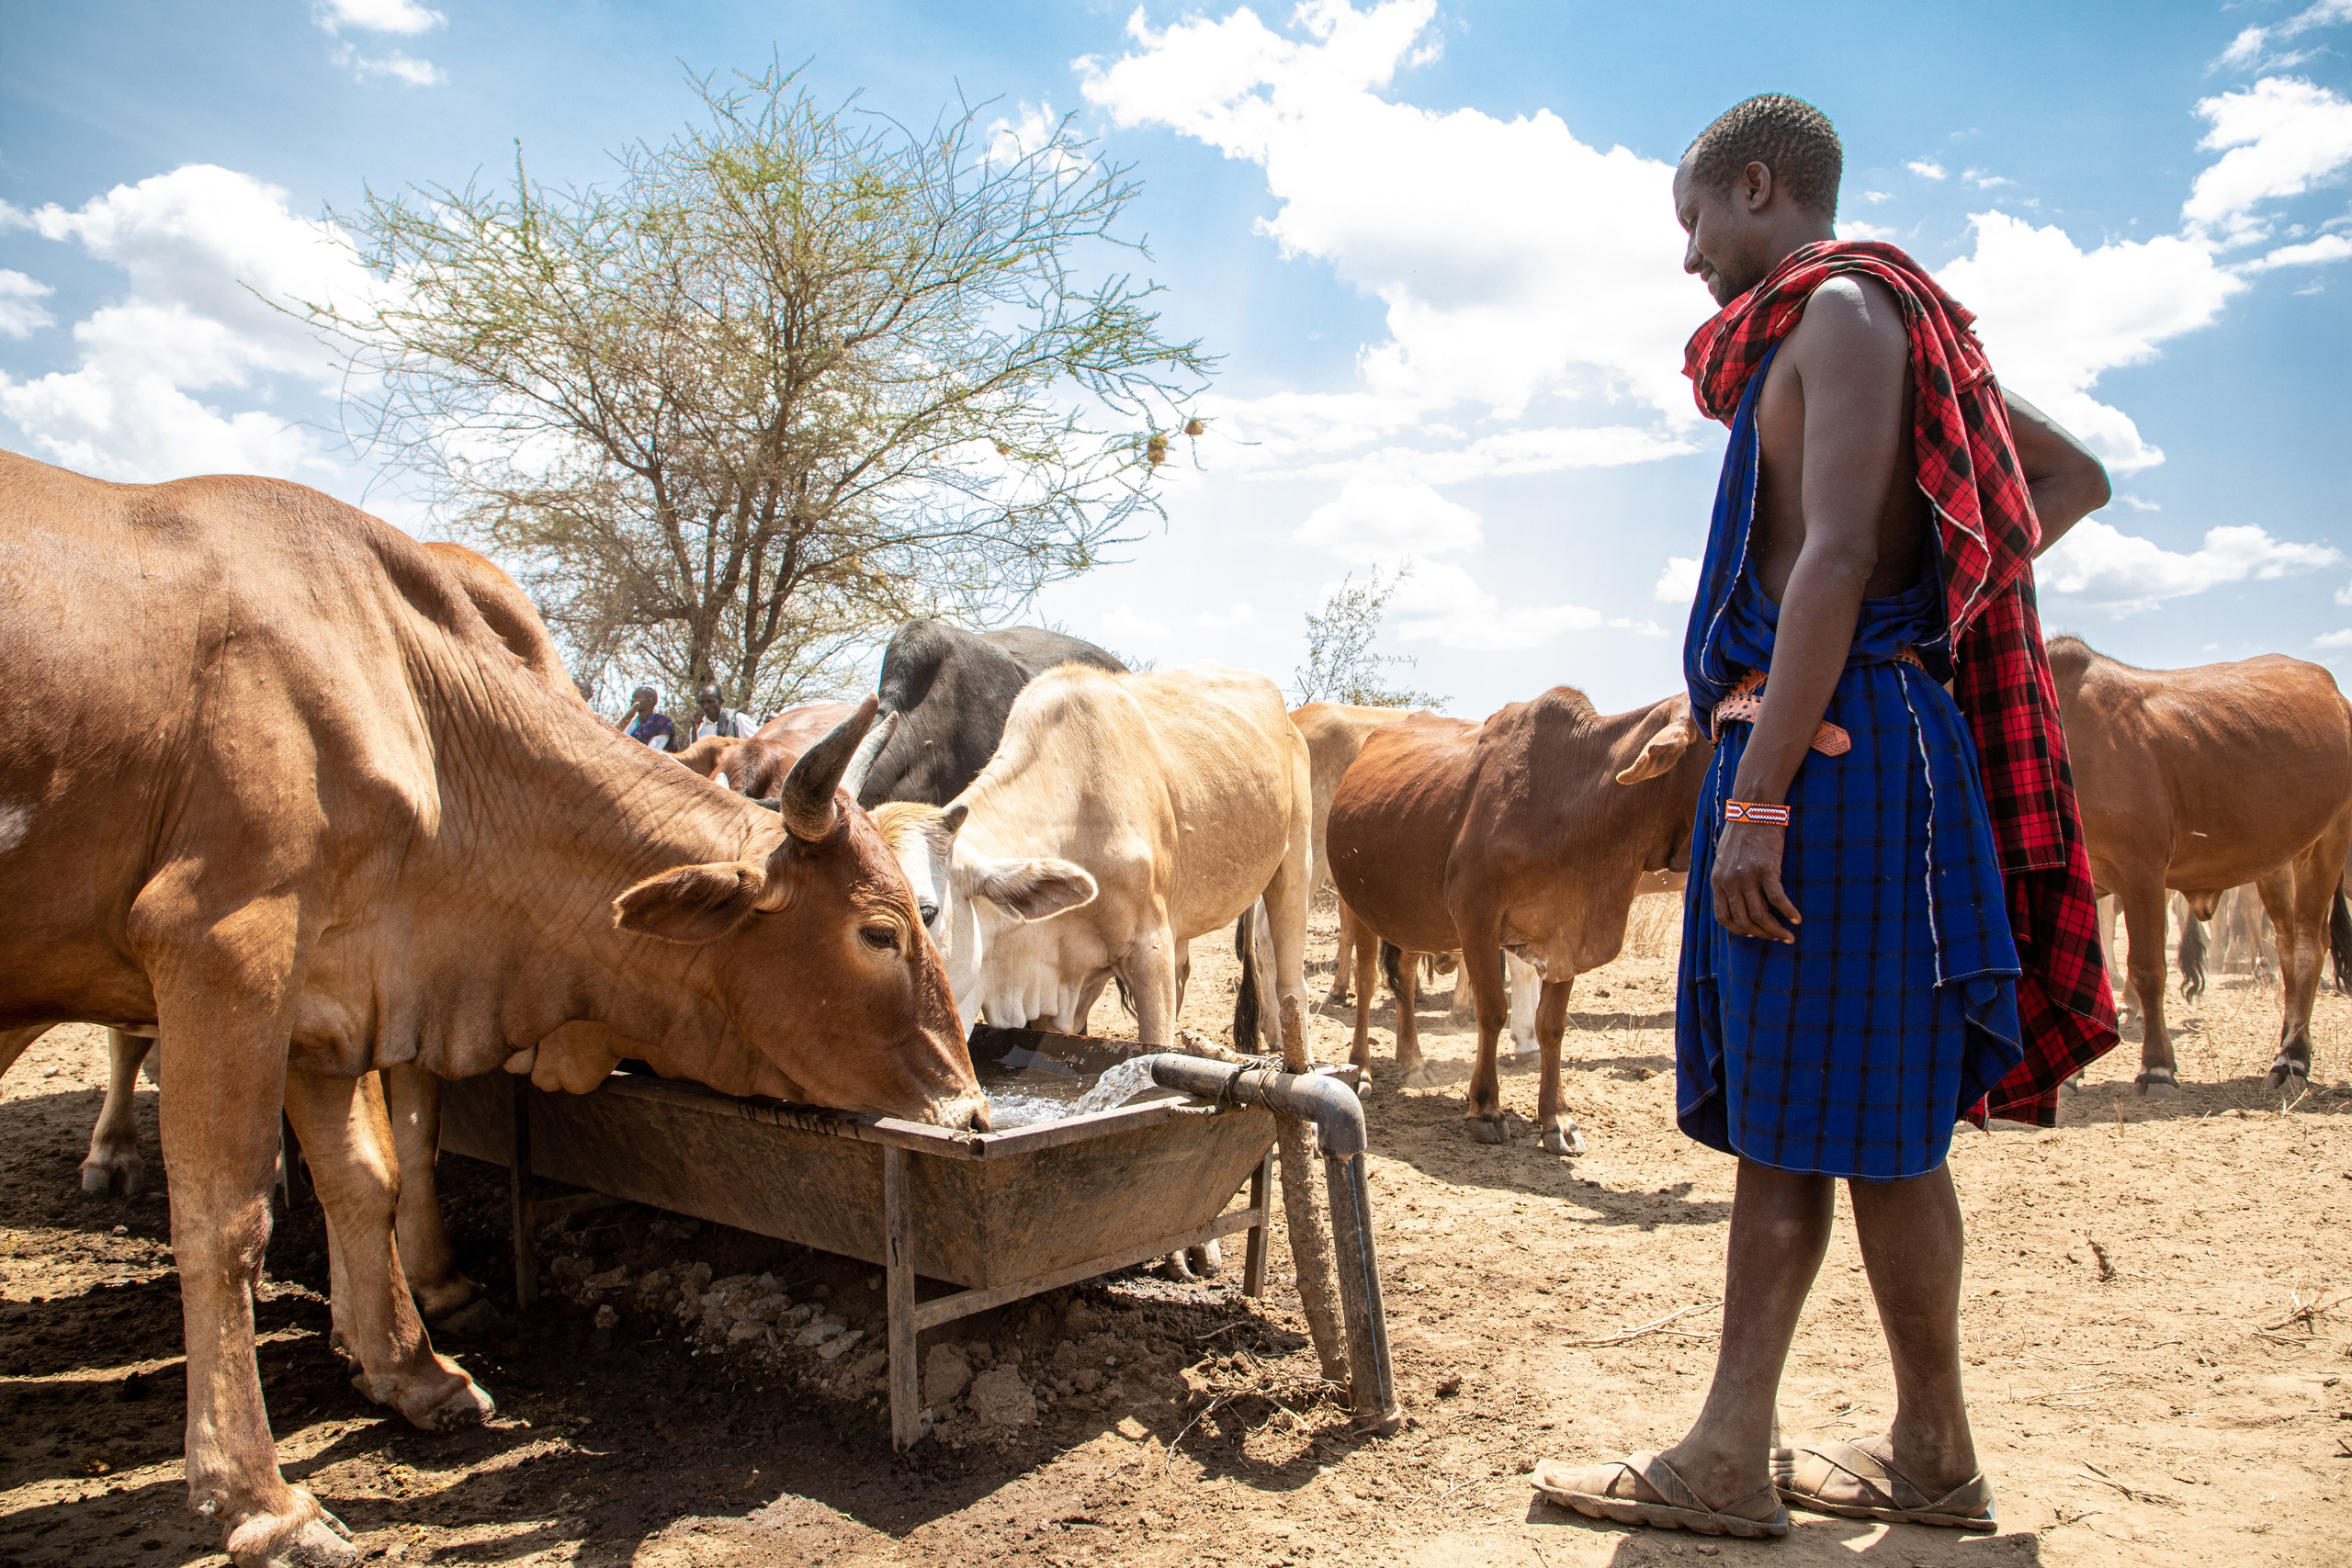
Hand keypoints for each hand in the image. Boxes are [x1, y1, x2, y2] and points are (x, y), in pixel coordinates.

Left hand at [1712, 819, 1800, 942]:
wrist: (1753, 810)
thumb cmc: (1742, 834)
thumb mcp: (1724, 858)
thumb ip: (1726, 878)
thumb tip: (1735, 896)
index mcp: (1718, 881)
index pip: (1723, 917)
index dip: (1738, 929)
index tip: (1752, 934)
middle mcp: (1730, 882)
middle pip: (1744, 920)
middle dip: (1761, 934)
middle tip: (1776, 938)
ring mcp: (1747, 877)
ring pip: (1761, 915)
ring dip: (1776, 930)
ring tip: (1788, 936)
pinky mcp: (1766, 870)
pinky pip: (1777, 900)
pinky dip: (1788, 913)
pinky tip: (1797, 920)